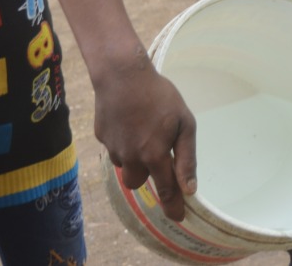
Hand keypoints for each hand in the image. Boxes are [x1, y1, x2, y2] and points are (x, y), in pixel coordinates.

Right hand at [94, 52, 196, 221]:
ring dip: (133, 156)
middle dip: (147, 174)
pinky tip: (128, 119)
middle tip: (155, 152)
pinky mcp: (101, 137)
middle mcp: (131, 157)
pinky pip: (114, 147)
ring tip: (142, 128)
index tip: (178, 219)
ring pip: (124, 165)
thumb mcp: (184, 123)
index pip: (166, 191)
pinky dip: (122, 140)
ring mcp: (113, 148)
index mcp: (154, 155)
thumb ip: (186, 158)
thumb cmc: (159, 96)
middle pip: (138, 182)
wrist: (122, 73)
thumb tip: (190, 189)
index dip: (173, 208)